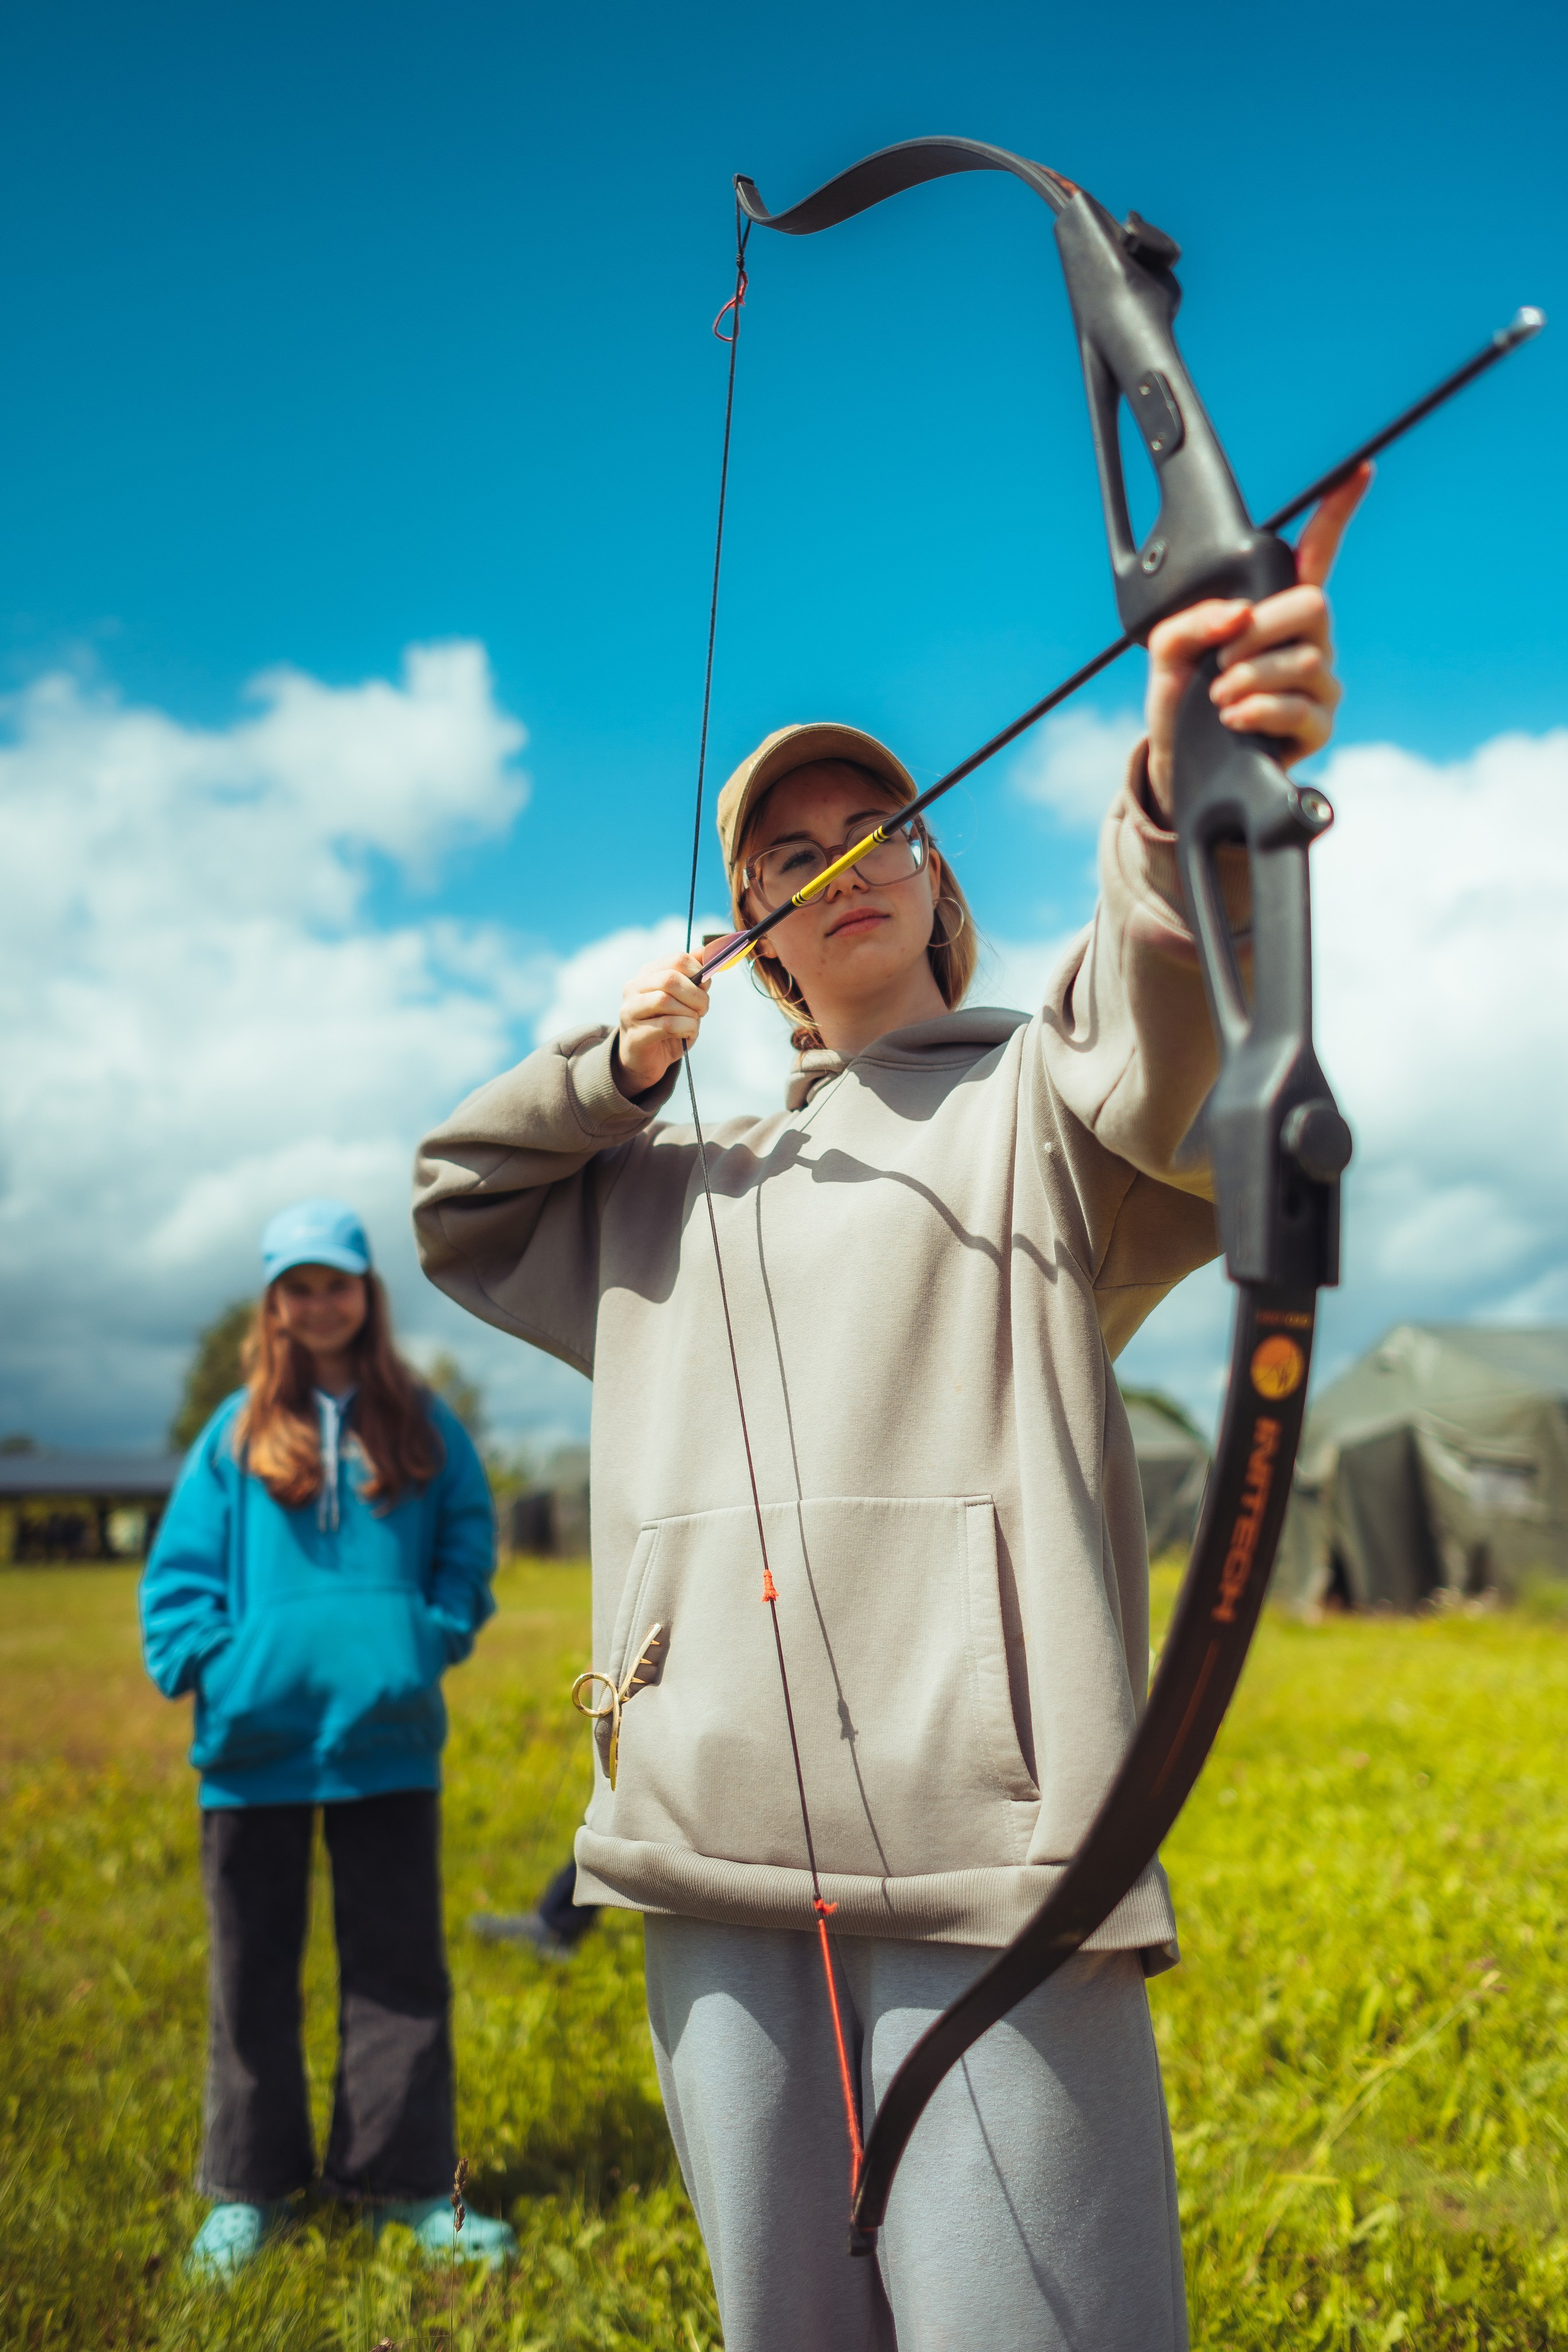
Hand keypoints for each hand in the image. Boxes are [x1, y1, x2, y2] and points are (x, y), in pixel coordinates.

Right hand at [615, 952, 709, 1095]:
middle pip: (670, 979)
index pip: (677, 960)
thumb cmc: (668, 1027)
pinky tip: (687, 1033)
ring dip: (690, 1014)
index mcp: (648, 975)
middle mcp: (634, 988)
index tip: (706, 987)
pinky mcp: (634, 1035)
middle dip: (696, 995)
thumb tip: (706, 950)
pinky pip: (667, 1025)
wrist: (647, 1061)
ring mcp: (630, 1011)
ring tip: (693, 1023)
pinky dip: (686, 1028)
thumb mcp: (686, 1001)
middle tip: (703, 1009)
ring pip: (665, 1001)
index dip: (699, 972)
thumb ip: (695, 977)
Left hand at [1143, 465, 1369, 820]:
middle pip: (1313, 605)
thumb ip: (1191, 621)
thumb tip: (1238, 616)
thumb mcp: (1165, 653)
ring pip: (1304, 660)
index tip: (1358, 472)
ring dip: (1251, 677)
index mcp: (1274, 612)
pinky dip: (1260, 710)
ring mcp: (1317, 685)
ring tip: (1219, 697)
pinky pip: (1301, 708)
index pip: (1313, 555)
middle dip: (1260, 630)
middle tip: (1222, 661)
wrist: (1178, 766)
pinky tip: (1235, 717)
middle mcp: (1307, 642)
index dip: (1335, 514)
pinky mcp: (1316, 727)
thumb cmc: (1179, 702)